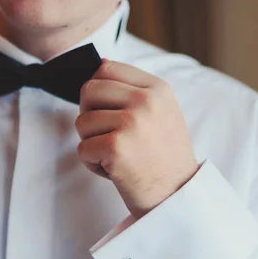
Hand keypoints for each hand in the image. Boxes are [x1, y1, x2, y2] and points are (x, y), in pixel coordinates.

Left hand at [75, 59, 198, 218]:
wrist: (176, 196)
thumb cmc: (162, 156)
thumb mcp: (159, 112)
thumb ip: (132, 88)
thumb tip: (99, 62)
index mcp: (157, 88)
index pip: (105, 68)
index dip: (97, 92)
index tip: (109, 113)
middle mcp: (146, 101)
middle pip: (88, 90)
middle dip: (89, 115)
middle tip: (109, 135)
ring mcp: (131, 122)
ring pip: (81, 122)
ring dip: (91, 143)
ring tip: (117, 156)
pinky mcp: (116, 146)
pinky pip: (82, 148)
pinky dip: (92, 164)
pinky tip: (114, 170)